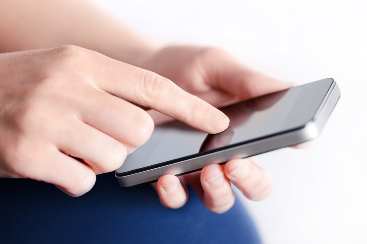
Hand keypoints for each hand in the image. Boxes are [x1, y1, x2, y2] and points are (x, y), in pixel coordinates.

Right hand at [0, 45, 228, 195]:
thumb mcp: (68, 71)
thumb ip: (110, 91)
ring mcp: (45, 120)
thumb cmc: (26, 85)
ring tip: (72, 148)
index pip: (153, 86)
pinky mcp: (28, 154)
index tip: (217, 122)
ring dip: (99, 161)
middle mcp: (67, 87)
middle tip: (103, 136)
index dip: (190, 107)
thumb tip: (150, 122)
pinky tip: (56, 164)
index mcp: (84, 63)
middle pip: (139, 130)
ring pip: (113, 158)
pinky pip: (81, 181)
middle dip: (129, 142)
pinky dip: (76, 180)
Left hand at [136, 46, 295, 212]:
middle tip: (236, 162)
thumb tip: (290, 89)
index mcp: (244, 130)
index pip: (273, 147)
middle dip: (251, 180)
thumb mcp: (217, 66)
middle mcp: (224, 154)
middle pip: (253, 184)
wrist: (144, 71)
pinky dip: (175, 194)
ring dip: (218, 191)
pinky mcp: (167, 173)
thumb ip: (249, 80)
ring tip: (207, 170)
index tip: (293, 141)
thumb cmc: (186, 68)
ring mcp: (196, 167)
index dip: (290, 149)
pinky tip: (168, 177)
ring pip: (218, 199)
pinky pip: (176, 196)